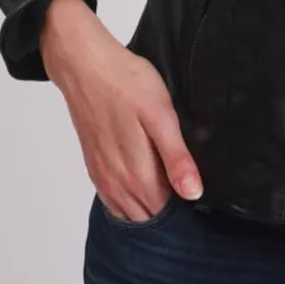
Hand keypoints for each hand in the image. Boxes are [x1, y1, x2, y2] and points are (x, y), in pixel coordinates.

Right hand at [41, 0, 202, 221]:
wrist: (85, 66)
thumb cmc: (127, 84)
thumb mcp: (162, 116)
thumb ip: (176, 158)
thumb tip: (192, 194)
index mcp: (138, 175)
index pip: (166, 214)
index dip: (185, 211)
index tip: (199, 199)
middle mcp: (117, 184)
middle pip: (148, 217)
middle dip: (168, 214)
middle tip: (188, 191)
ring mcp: (103, 177)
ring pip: (130, 212)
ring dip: (149, 209)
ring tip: (169, 188)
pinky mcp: (95, 166)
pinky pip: (113, 200)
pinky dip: (130, 201)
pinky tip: (143, 184)